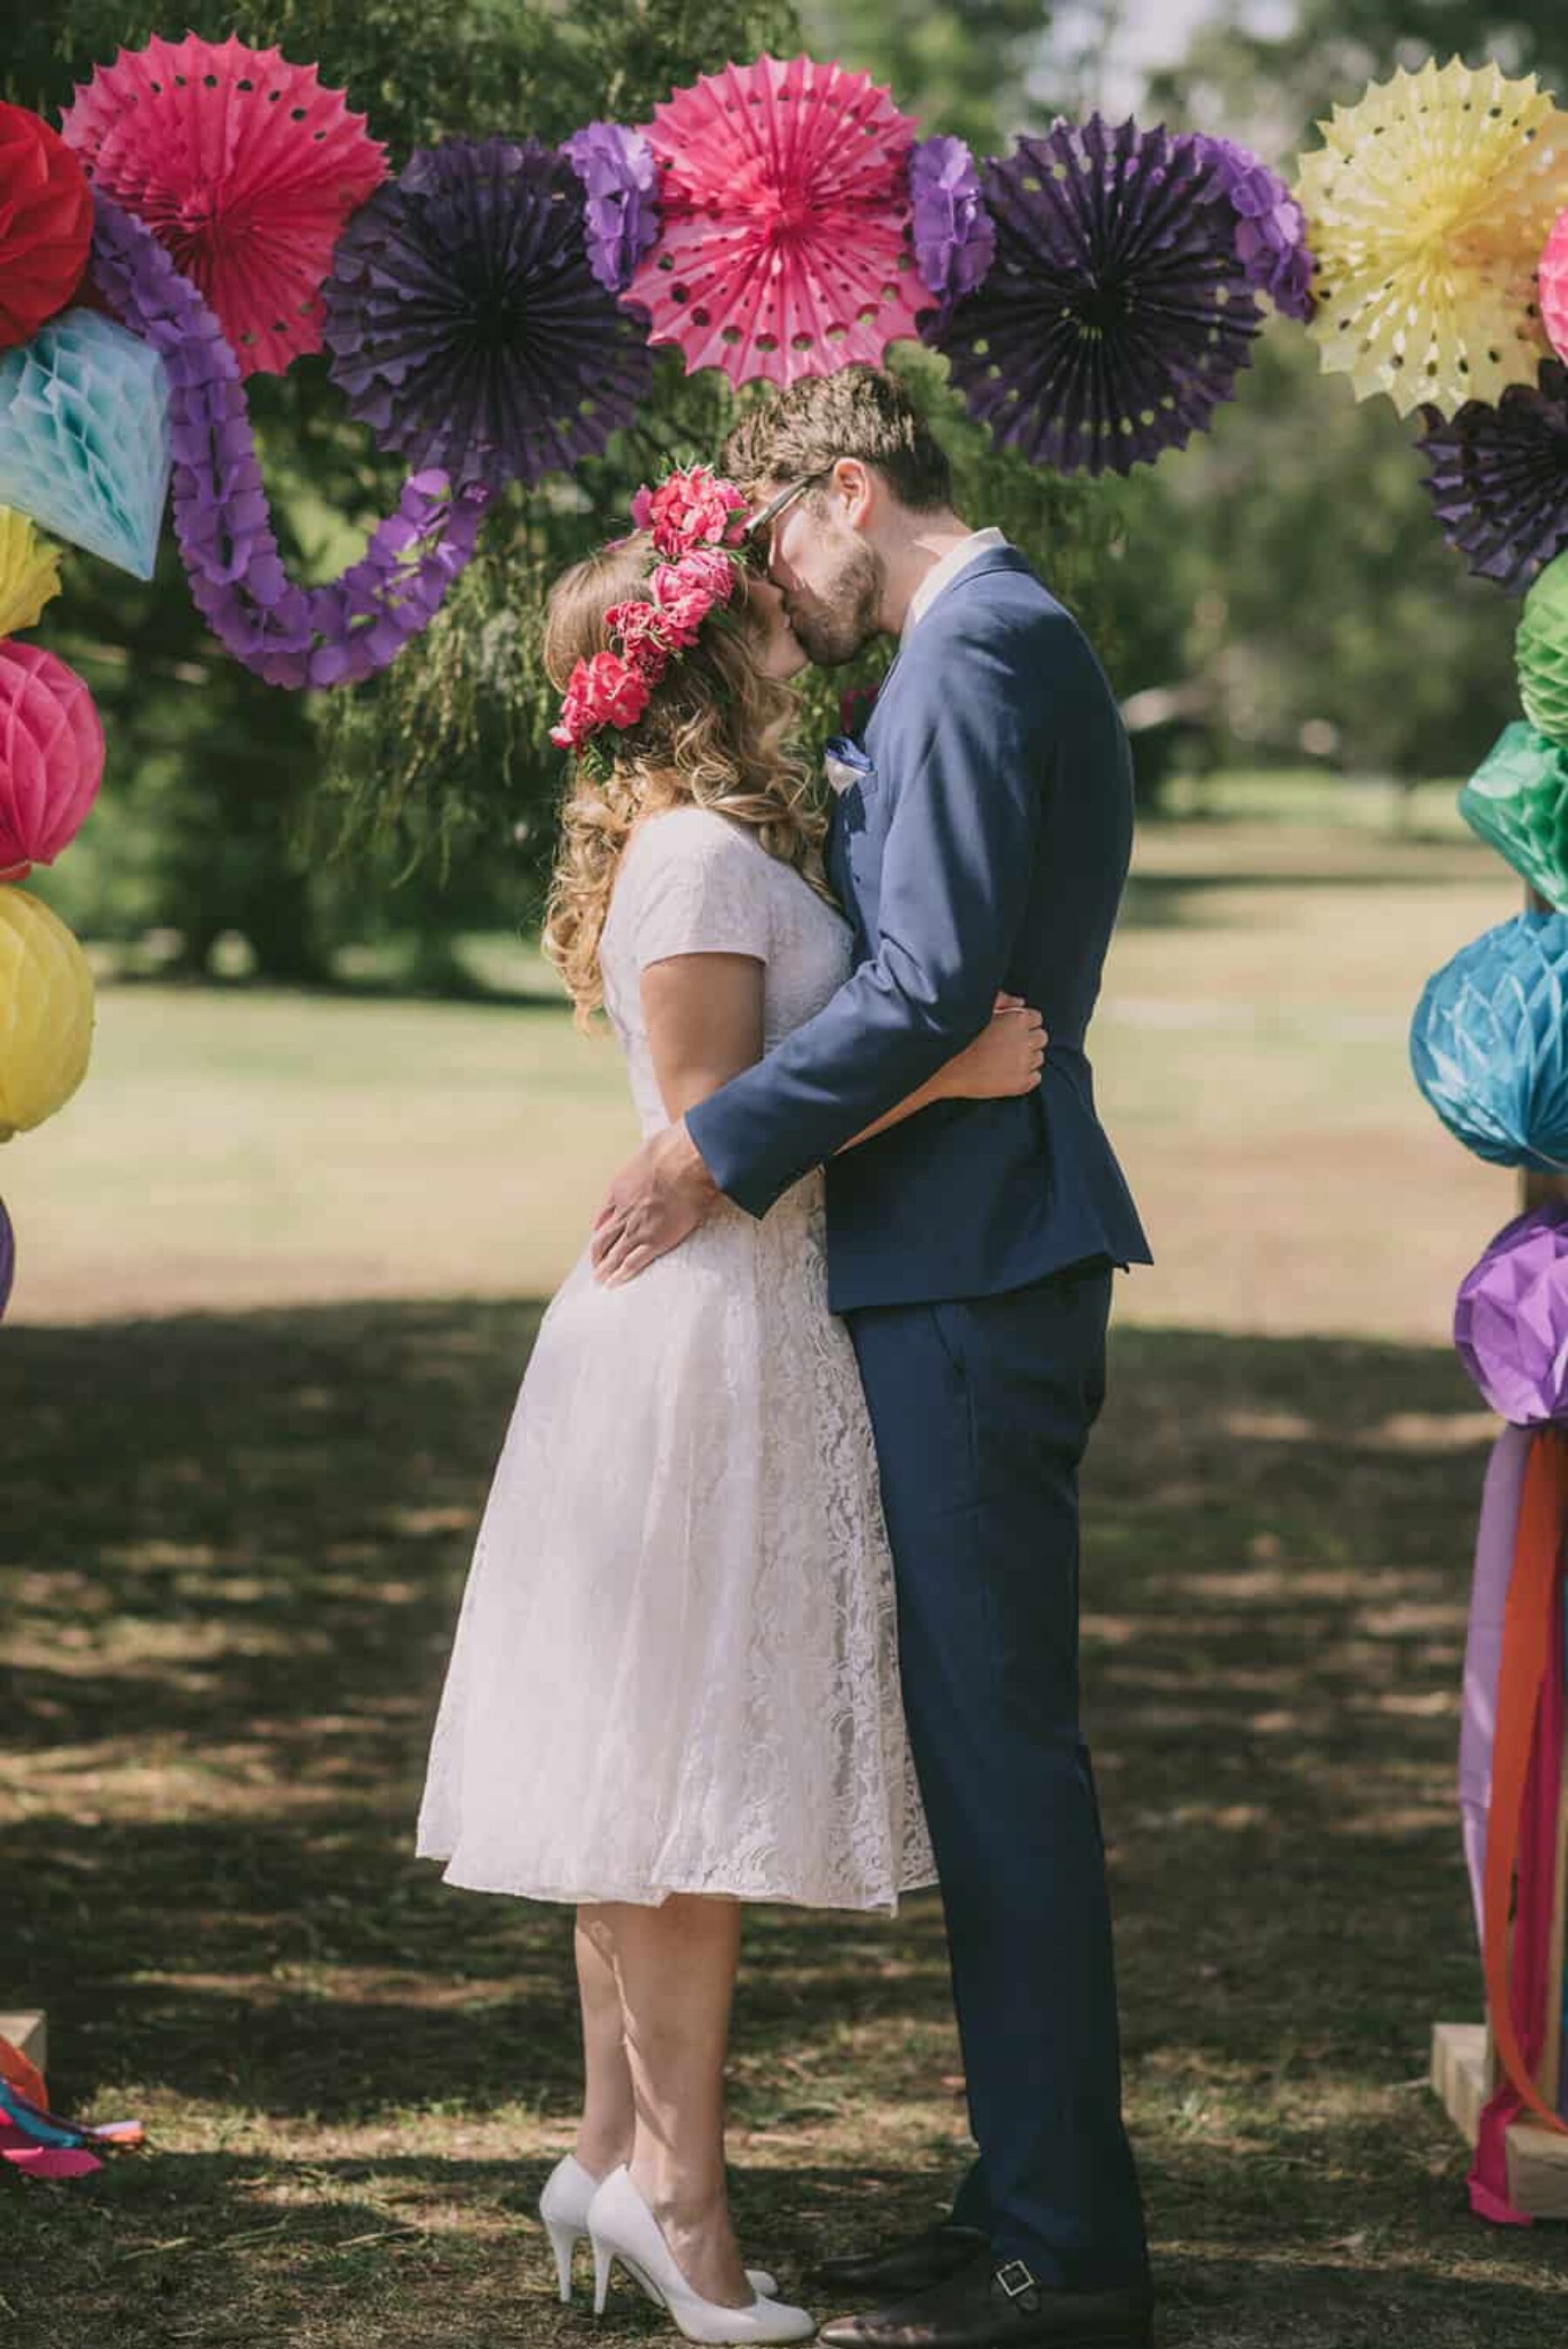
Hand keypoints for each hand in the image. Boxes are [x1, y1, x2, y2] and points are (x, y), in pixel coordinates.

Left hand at [590, 1117, 720, 1285]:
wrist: (685, 1162)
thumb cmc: (673, 1149)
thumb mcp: (652, 1147)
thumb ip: (651, 1155)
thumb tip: (658, 1145)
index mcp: (621, 1188)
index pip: (605, 1212)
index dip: (601, 1226)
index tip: (598, 1234)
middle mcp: (624, 1211)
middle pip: (605, 1237)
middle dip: (598, 1252)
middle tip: (594, 1264)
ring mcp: (638, 1228)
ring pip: (615, 1252)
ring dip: (606, 1267)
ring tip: (600, 1279)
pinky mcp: (655, 1240)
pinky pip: (633, 1262)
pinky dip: (621, 1274)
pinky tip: (614, 1282)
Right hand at [940, 992, 1046, 1099]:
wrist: (947, 1067)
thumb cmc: (960, 1036)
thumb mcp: (979, 1010)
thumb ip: (1003, 1000)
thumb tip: (1020, 1002)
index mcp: (1017, 1020)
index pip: (1037, 1018)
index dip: (1024, 1023)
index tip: (1012, 1029)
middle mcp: (1025, 1041)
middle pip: (1041, 1037)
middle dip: (1028, 1039)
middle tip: (1010, 1045)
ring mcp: (1024, 1064)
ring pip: (1039, 1057)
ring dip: (1027, 1057)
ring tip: (1006, 1059)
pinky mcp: (1021, 1083)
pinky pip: (1036, 1077)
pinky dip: (1026, 1075)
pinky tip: (1008, 1072)